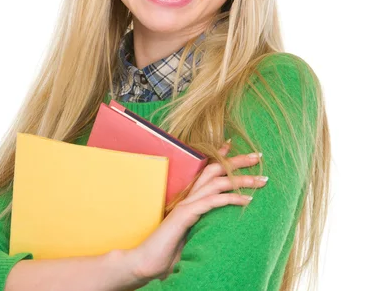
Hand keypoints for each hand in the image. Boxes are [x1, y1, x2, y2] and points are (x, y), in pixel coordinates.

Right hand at [124, 141, 267, 281]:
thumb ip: (204, 227)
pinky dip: (232, 198)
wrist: (146, 262)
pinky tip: (248, 200)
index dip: (221, 156)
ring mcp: (187, 205)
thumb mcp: (191, 236)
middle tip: (258, 156)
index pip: (206, 171)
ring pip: (218, 183)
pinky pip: (213, 202)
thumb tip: (221, 230)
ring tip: (262, 180)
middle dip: (238, 161)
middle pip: (215, 169)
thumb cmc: (167, 252)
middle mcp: (188, 197)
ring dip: (242, 179)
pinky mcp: (186, 215)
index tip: (233, 146)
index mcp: (189, 199)